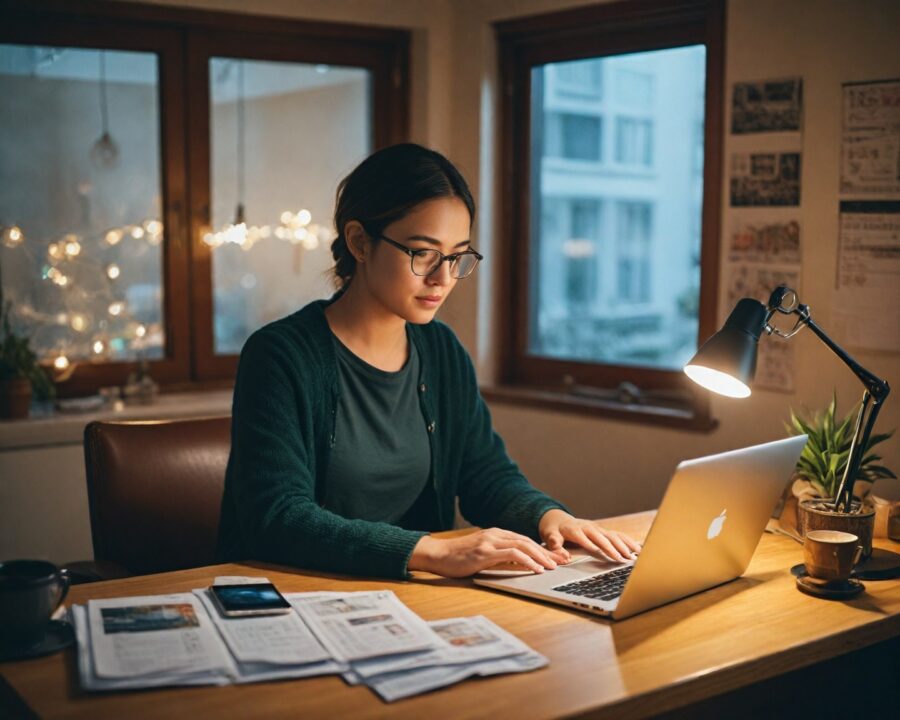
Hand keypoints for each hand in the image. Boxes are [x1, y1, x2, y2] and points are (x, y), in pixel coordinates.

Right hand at [408, 528, 568, 577]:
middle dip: (547, 552)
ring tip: (553, 567)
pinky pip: (511, 554)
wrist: (438, 554)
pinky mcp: (485, 551)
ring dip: (541, 557)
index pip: (525, 540)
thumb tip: (522, 565)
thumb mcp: (484, 556)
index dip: (543, 549)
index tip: (558, 558)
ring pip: (523, 545)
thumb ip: (501, 557)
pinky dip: (526, 560)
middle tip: (563, 561)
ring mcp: (490, 541)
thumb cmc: (458, 558)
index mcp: (496, 534)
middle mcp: (495, 534)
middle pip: (528, 541)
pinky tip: (535, 568)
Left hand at [538, 509, 641, 562]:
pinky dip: (628, 541)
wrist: (559, 519)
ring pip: (613, 535)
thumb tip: (564, 557)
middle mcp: (588, 527)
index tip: (602, 553)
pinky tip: (638, 549)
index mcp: (574, 529)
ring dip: (624, 545)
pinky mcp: (603, 531)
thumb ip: (554, 545)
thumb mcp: (549, 536)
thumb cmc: (554, 530)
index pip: (585, 537)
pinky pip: (618, 535)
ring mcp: (597, 528)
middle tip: (622, 559)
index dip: (593, 545)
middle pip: (602, 537)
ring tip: (634, 556)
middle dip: (613, 547)